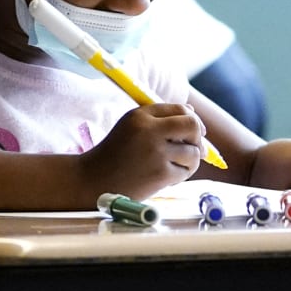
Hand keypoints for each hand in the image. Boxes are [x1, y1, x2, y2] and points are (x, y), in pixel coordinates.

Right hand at [79, 103, 205, 199]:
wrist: (92, 181)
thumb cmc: (114, 155)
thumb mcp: (131, 127)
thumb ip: (159, 119)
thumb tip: (194, 115)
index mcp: (140, 115)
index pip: (180, 110)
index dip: (193, 120)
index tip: (196, 132)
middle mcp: (149, 130)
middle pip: (192, 126)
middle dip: (198, 138)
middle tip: (194, 149)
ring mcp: (155, 152)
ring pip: (193, 152)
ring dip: (189, 161)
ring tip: (173, 167)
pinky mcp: (160, 174)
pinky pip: (185, 171)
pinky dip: (180, 176)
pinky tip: (164, 178)